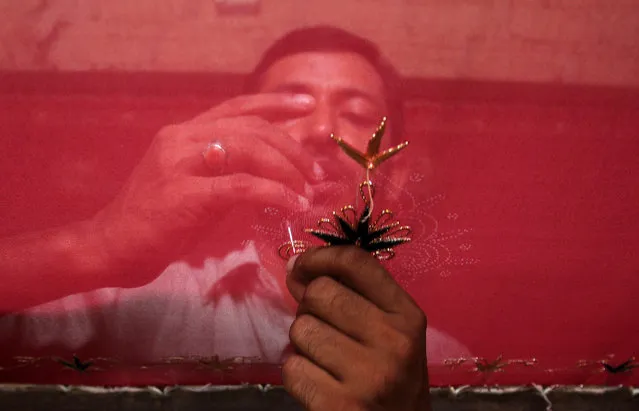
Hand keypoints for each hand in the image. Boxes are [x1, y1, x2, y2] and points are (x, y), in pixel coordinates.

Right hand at [92, 93, 318, 286]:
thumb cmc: (159, 220)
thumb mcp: (195, 182)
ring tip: (307, 192)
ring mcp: (180, 163)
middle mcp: (181, 138)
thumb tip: (275, 169)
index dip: (275, 102)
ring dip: (287, 171)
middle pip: (252, 129)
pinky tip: (292, 205)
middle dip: (292, 150)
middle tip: (315, 174)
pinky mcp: (183, 193)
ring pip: (249, 151)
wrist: (114, 247)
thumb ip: (226, 168)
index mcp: (184, 132)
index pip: (238, 106)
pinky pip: (241, 186)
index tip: (307, 104)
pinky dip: (274, 193)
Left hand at [283, 246, 430, 410]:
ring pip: (300, 329)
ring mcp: (366, 376)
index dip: (320, 257)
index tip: (301, 266)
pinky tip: (320, 383)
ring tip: (326, 359)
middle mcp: (391, 341)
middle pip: (319, 293)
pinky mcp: (338, 406)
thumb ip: (354, 297)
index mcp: (407, 316)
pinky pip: (292, 368)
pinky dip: (298, 374)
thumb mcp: (392, 332)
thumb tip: (296, 269)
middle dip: (309, 308)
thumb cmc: (393, 378)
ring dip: (303, 343)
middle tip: (323, 328)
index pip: (356, 263)